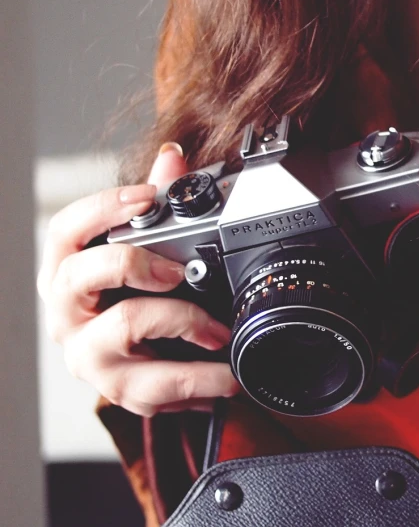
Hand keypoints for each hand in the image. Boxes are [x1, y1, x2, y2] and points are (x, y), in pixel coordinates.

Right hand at [37, 143, 239, 415]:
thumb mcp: (141, 252)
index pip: (64, 232)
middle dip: (133, 265)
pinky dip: (200, 380)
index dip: (101, 209)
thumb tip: (172, 156)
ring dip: (182, 324)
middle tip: (179, 270)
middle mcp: (68, 315)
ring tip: (220, 332)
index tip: (145, 196)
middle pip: (78, 277)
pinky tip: (226, 375)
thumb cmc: (131, 301)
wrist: (135, 367)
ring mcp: (90, 356)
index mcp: (66, 274)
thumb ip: (154, 204)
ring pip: (122, 330)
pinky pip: (158, 387)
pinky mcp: (119, 390)